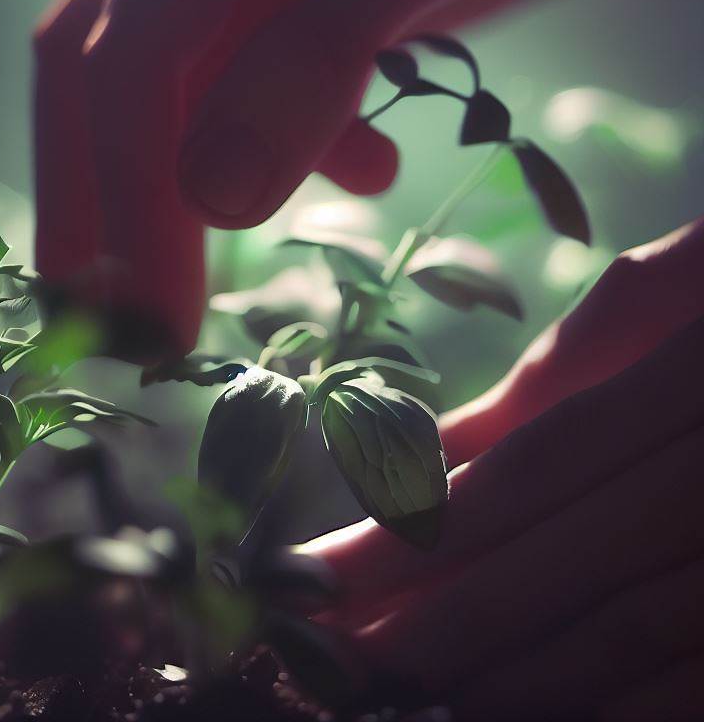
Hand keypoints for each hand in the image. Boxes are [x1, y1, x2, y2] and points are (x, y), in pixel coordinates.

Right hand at [34, 0, 702, 352]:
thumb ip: (318, 60)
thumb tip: (214, 202)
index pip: (133, 55)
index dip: (129, 196)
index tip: (156, 320)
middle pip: (105, 58)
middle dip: (94, 190)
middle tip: (97, 312)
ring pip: (175, 70)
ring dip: (178, 175)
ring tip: (202, 263)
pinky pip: (254, 60)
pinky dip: (273, 134)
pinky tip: (354, 170)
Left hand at [304, 218, 703, 718]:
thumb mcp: (665, 297)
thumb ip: (555, 380)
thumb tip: (444, 446)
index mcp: (691, 383)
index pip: (525, 477)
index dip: (415, 540)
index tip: (312, 579)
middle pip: (565, 571)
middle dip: (438, 628)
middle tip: (325, 665)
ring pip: (636, 642)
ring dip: (514, 687)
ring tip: (402, 705)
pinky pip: (703, 687)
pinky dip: (620, 709)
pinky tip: (522, 717)